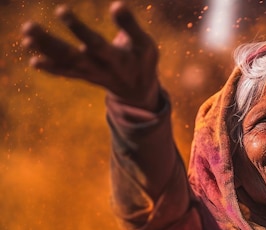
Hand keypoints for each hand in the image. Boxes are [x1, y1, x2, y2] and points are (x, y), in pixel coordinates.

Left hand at [21, 2, 159, 110]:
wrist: (139, 91)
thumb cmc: (143, 61)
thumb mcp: (145, 44)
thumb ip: (130, 25)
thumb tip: (117, 4)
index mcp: (117, 60)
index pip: (95, 44)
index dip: (78, 29)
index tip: (61, 10)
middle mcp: (100, 68)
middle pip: (71, 56)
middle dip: (49, 42)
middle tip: (28, 27)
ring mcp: (90, 74)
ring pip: (64, 63)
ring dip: (44, 50)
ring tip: (26, 36)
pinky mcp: (84, 76)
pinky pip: (66, 73)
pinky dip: (51, 68)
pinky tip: (33, 60)